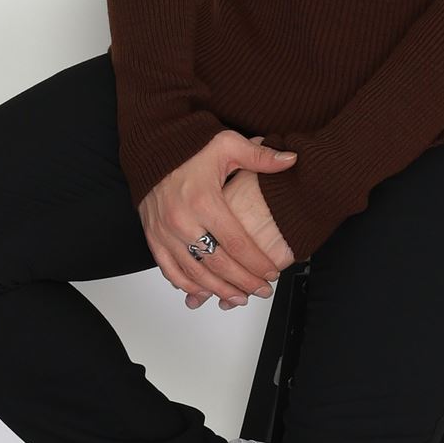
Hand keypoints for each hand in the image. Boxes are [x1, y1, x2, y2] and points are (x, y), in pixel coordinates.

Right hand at [137, 129, 296, 309]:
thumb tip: (291, 160)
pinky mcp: (153, 237)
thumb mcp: (227, 145)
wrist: (152, 148)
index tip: (272, 273)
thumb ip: (260, 157)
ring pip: (195, 272)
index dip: (257, 263)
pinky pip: (170, 270)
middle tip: (262, 290)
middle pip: (218, 264)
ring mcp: (165, 232)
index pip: (236, 243)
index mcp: (203, 201)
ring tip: (240, 297)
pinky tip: (205, 292)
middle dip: (244, 282)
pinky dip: (188, 285)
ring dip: (219, 290)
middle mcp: (182, 220)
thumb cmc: (189, 148)